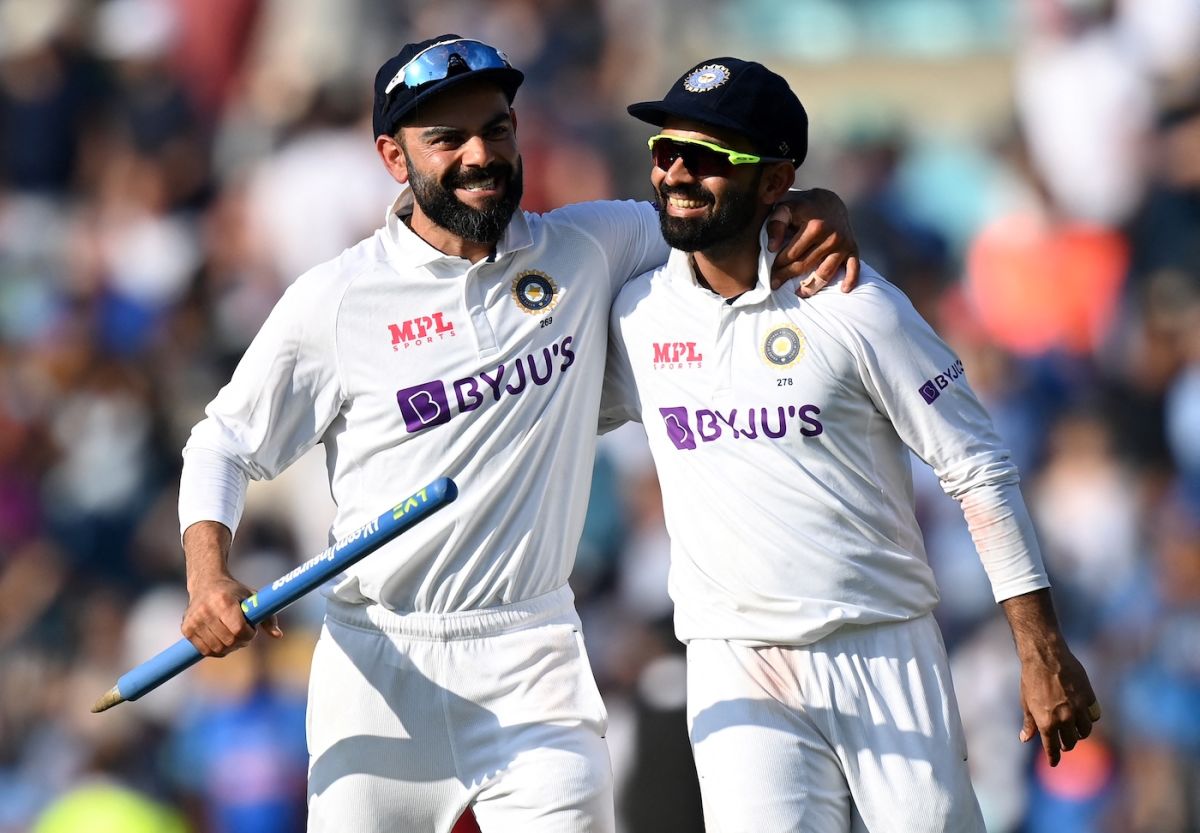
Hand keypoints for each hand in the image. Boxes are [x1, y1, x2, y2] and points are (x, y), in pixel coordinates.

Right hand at [181, 572, 281, 656]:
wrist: (206, 584)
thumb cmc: (234, 592)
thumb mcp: (253, 598)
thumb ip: (268, 617)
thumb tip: (279, 635)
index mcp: (223, 601)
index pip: (239, 630)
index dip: (249, 634)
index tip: (252, 629)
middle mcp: (205, 610)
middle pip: (229, 641)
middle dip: (241, 642)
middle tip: (244, 635)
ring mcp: (194, 620)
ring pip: (217, 649)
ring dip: (230, 648)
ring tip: (234, 636)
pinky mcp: (186, 629)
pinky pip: (205, 651)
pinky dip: (217, 650)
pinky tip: (222, 639)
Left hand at [766, 188, 860, 295]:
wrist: (828, 201)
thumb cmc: (802, 207)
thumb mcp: (786, 207)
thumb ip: (775, 224)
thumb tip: (771, 248)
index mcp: (815, 226)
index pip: (792, 254)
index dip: (778, 265)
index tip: (768, 274)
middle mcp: (831, 236)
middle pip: (805, 265)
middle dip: (787, 276)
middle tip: (775, 285)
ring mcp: (843, 244)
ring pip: (826, 272)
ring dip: (812, 286)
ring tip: (799, 293)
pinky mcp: (853, 248)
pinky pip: (853, 268)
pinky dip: (850, 280)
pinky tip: (843, 290)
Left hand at [1018, 644, 1098, 766]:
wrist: (1046, 656)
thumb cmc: (1031, 679)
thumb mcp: (1026, 702)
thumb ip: (1029, 723)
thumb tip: (1025, 739)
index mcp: (1046, 722)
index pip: (1052, 747)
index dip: (1054, 757)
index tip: (1054, 762)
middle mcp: (1064, 719)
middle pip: (1070, 741)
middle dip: (1066, 745)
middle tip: (1063, 744)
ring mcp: (1078, 709)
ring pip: (1085, 731)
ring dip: (1079, 734)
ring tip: (1074, 731)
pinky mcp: (1089, 698)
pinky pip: (1093, 715)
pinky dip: (1089, 718)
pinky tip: (1084, 715)